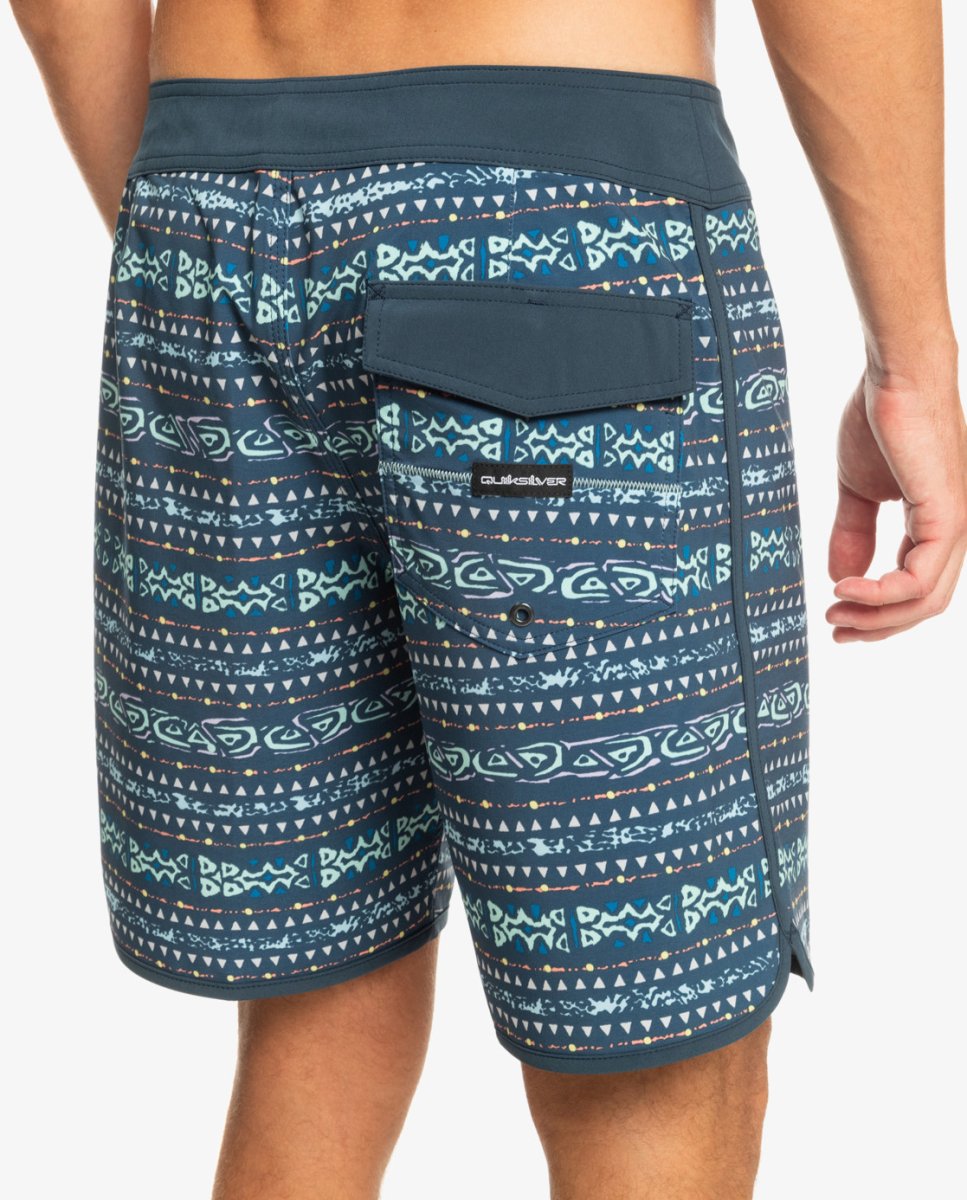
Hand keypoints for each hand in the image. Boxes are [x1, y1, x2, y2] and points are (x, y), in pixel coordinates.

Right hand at [826, 365, 966, 641]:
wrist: (896, 376)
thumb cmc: (880, 419)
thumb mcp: (857, 490)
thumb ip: (852, 534)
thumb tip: (840, 577)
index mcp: (935, 524)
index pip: (915, 587)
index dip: (876, 611)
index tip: (835, 615)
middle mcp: (954, 531)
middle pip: (923, 605)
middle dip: (876, 625)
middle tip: (835, 628)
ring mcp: (956, 526)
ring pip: (924, 601)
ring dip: (876, 616)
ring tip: (836, 610)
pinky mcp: (948, 517)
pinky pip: (917, 580)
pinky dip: (879, 594)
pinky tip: (845, 586)